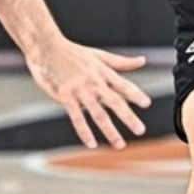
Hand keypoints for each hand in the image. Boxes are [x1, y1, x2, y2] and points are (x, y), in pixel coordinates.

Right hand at [26, 39, 151, 149]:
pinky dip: (84, 132)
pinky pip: (77, 118)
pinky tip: (91, 144)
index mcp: (104, 72)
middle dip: (129, 117)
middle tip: (140, 130)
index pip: (123, 85)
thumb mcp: (100, 55)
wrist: (47, 48)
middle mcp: (95, 82)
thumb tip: (143, 60)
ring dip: (110, 131)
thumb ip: (121, 62)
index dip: (136, 94)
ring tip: (120, 144)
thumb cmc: (73, 52)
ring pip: (98, 114)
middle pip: (115, 102)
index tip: (147, 104)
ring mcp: (80, 90)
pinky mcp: (65, 97)